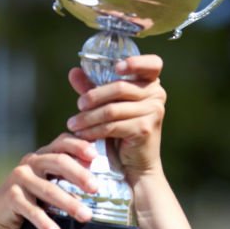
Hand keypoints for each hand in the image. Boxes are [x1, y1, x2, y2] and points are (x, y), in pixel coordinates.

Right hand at [0, 134, 99, 228]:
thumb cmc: (28, 198)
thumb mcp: (47, 183)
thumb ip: (66, 178)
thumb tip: (93, 182)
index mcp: (43, 155)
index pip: (62, 143)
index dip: (79, 146)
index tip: (95, 156)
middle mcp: (31, 163)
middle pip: (58, 161)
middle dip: (79, 174)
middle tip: (95, 188)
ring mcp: (20, 179)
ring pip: (48, 189)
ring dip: (69, 203)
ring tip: (85, 216)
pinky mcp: (12, 197)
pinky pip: (32, 210)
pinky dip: (45, 223)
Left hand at [66, 55, 165, 185]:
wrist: (136, 166)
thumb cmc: (122, 134)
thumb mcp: (107, 106)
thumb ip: (93, 88)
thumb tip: (74, 71)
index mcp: (151, 83)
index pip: (151, 64)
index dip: (134, 62)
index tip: (116, 68)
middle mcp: (156, 94)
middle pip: (120, 87)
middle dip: (94, 96)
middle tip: (78, 106)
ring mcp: (153, 111)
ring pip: (112, 109)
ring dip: (88, 117)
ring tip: (73, 124)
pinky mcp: (145, 129)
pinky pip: (113, 125)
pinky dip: (94, 130)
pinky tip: (82, 134)